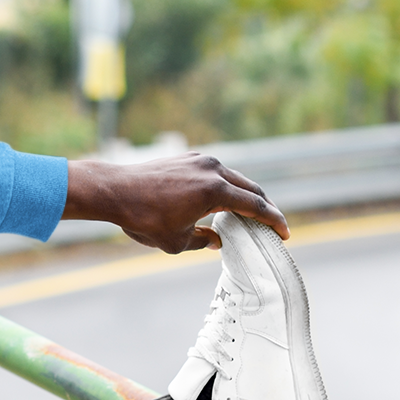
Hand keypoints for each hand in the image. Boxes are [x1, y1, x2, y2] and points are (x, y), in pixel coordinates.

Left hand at [62, 155, 288, 253]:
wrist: (114, 190)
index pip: (255, 206)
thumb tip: (217, 240)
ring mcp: (199, 160)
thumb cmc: (143, 218)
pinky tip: (223, 200)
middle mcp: (212, 169)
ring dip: (244, 195)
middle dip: (264, 207)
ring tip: (250, 213)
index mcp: (215, 190)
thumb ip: (203, 241)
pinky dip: (225, 186)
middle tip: (273, 224)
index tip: (285, 233)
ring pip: (233, 178)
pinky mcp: (187, 158)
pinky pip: (215, 173)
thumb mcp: (176, 242)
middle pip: (250, 188)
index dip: (274, 221)